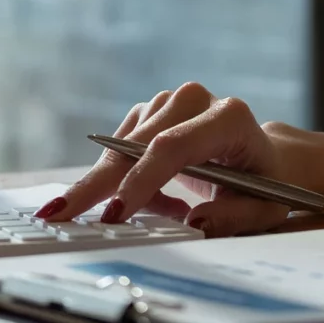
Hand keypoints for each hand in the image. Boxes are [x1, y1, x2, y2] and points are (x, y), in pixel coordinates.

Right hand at [34, 82, 292, 236]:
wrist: (262, 158)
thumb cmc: (264, 185)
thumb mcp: (263, 209)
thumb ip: (234, 217)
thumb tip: (194, 223)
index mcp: (229, 117)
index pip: (173, 146)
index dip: (141, 180)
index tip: (115, 214)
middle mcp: (194, 99)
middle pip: (134, 144)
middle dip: (97, 183)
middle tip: (59, 215)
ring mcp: (167, 102)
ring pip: (119, 148)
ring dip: (112, 187)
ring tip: (140, 215)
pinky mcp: (149, 112)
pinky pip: (119, 150)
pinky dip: (122, 180)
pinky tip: (151, 198)